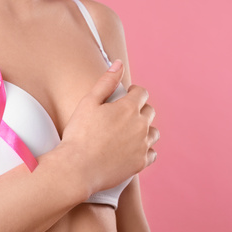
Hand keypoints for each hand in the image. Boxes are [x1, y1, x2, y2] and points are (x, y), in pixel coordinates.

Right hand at [59, 60, 159, 193]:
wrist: (77, 168)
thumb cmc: (79, 134)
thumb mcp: (88, 102)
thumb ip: (106, 82)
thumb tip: (119, 63)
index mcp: (129, 108)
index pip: (142, 93)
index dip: (134, 92)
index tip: (127, 96)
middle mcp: (141, 125)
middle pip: (149, 112)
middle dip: (140, 110)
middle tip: (124, 116)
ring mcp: (142, 145)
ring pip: (153, 133)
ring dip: (145, 130)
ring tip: (130, 133)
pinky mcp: (141, 163)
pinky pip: (152, 153)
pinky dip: (145, 149)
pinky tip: (133, 150)